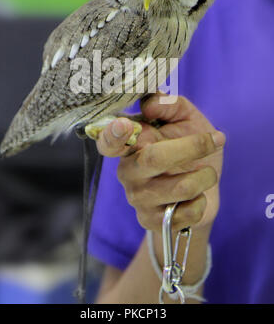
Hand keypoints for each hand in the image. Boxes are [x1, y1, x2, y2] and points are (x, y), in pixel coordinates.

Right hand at [96, 94, 224, 231]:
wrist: (205, 189)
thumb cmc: (191, 147)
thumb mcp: (186, 118)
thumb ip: (169, 104)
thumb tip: (149, 105)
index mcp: (131, 144)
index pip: (108, 141)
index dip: (112, 134)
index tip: (123, 125)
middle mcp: (128, 171)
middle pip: (155, 159)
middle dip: (193, 147)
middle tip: (216, 139)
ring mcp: (138, 198)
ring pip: (181, 187)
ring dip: (205, 176)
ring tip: (207, 172)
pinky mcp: (151, 221)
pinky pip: (187, 212)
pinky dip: (203, 200)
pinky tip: (197, 197)